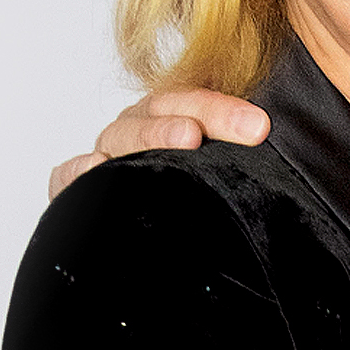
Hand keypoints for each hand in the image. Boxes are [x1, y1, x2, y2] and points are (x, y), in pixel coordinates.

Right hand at [47, 88, 270, 198]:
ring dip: (153, 135)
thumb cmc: (204, 201)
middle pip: (164, 109)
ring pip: (122, 134)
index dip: (226, 110)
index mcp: (178, 115)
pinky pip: (68, 177)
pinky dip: (78, 172)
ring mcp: (109, 157)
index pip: (200, 100)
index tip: (259, 127)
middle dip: (201, 116)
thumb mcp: (228, 172)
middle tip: (231, 130)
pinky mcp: (77, 191)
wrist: (157, 249)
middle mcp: (142, 130)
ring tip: (186, 139)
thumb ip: (248, 157)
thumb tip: (281, 141)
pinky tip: (96, 169)